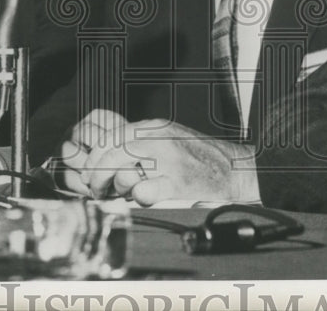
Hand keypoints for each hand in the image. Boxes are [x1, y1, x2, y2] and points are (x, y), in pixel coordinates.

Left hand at [60, 109, 258, 205]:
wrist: (234, 170)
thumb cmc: (197, 159)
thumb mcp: (167, 139)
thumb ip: (138, 143)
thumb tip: (102, 158)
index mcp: (154, 127)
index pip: (109, 137)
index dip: (95, 158)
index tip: (91, 174)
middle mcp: (160, 140)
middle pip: (111, 154)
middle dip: (97, 175)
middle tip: (97, 190)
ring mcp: (169, 162)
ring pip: (123, 171)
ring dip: (115, 188)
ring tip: (119, 196)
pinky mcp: (178, 185)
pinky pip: (144, 191)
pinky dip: (137, 197)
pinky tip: (142, 199)